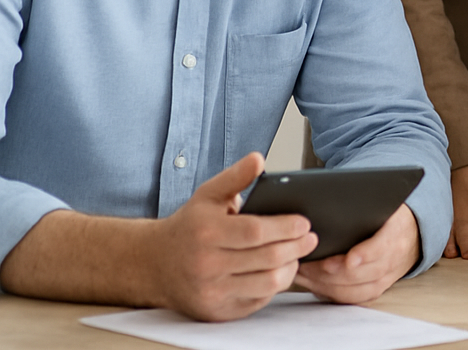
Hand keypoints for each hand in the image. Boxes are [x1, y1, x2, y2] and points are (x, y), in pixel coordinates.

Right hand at [151, 152, 317, 320]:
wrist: (155, 265)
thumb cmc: (189, 226)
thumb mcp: (207, 195)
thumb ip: (235, 177)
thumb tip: (258, 158)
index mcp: (206, 233)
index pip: (256, 232)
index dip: (285, 227)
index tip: (304, 222)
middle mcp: (207, 265)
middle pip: (267, 258)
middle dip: (296, 247)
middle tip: (311, 238)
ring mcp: (212, 291)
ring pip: (268, 283)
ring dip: (291, 267)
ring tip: (298, 253)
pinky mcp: (218, 311)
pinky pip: (258, 300)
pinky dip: (275, 285)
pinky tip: (280, 270)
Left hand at [294, 202, 418, 302]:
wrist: (413, 234)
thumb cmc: (391, 216)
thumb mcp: (386, 203)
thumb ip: (366, 205)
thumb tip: (334, 201)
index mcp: (396, 233)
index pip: (382, 247)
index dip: (365, 255)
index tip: (349, 259)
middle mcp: (393, 260)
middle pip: (363, 274)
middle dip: (331, 272)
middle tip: (307, 265)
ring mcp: (385, 278)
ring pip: (355, 290)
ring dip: (326, 284)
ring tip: (303, 274)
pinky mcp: (376, 289)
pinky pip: (353, 298)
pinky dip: (331, 294)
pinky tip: (312, 284)